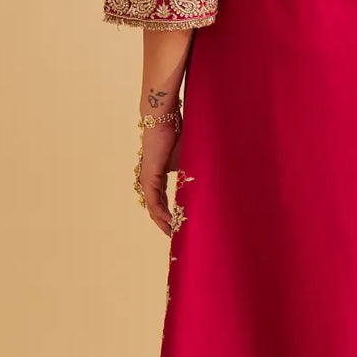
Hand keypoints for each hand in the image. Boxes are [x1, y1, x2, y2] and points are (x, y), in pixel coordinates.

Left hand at [135, 119, 182, 235]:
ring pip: (153, 208)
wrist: (164, 120)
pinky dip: (162, 213)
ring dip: (163, 222)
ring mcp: (147, 180)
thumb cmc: (176, 135)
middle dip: (166, 224)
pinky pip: (154, 201)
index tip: (180, 225)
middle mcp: (149, 180)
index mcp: (157, 176)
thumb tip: (209, 180)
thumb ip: (191, 172)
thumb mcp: (187, 159)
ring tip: (174, 234)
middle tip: (177, 236)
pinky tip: (170, 221)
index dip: (170, 214)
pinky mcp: (149, 178)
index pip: (162, 201)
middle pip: (156, 209)